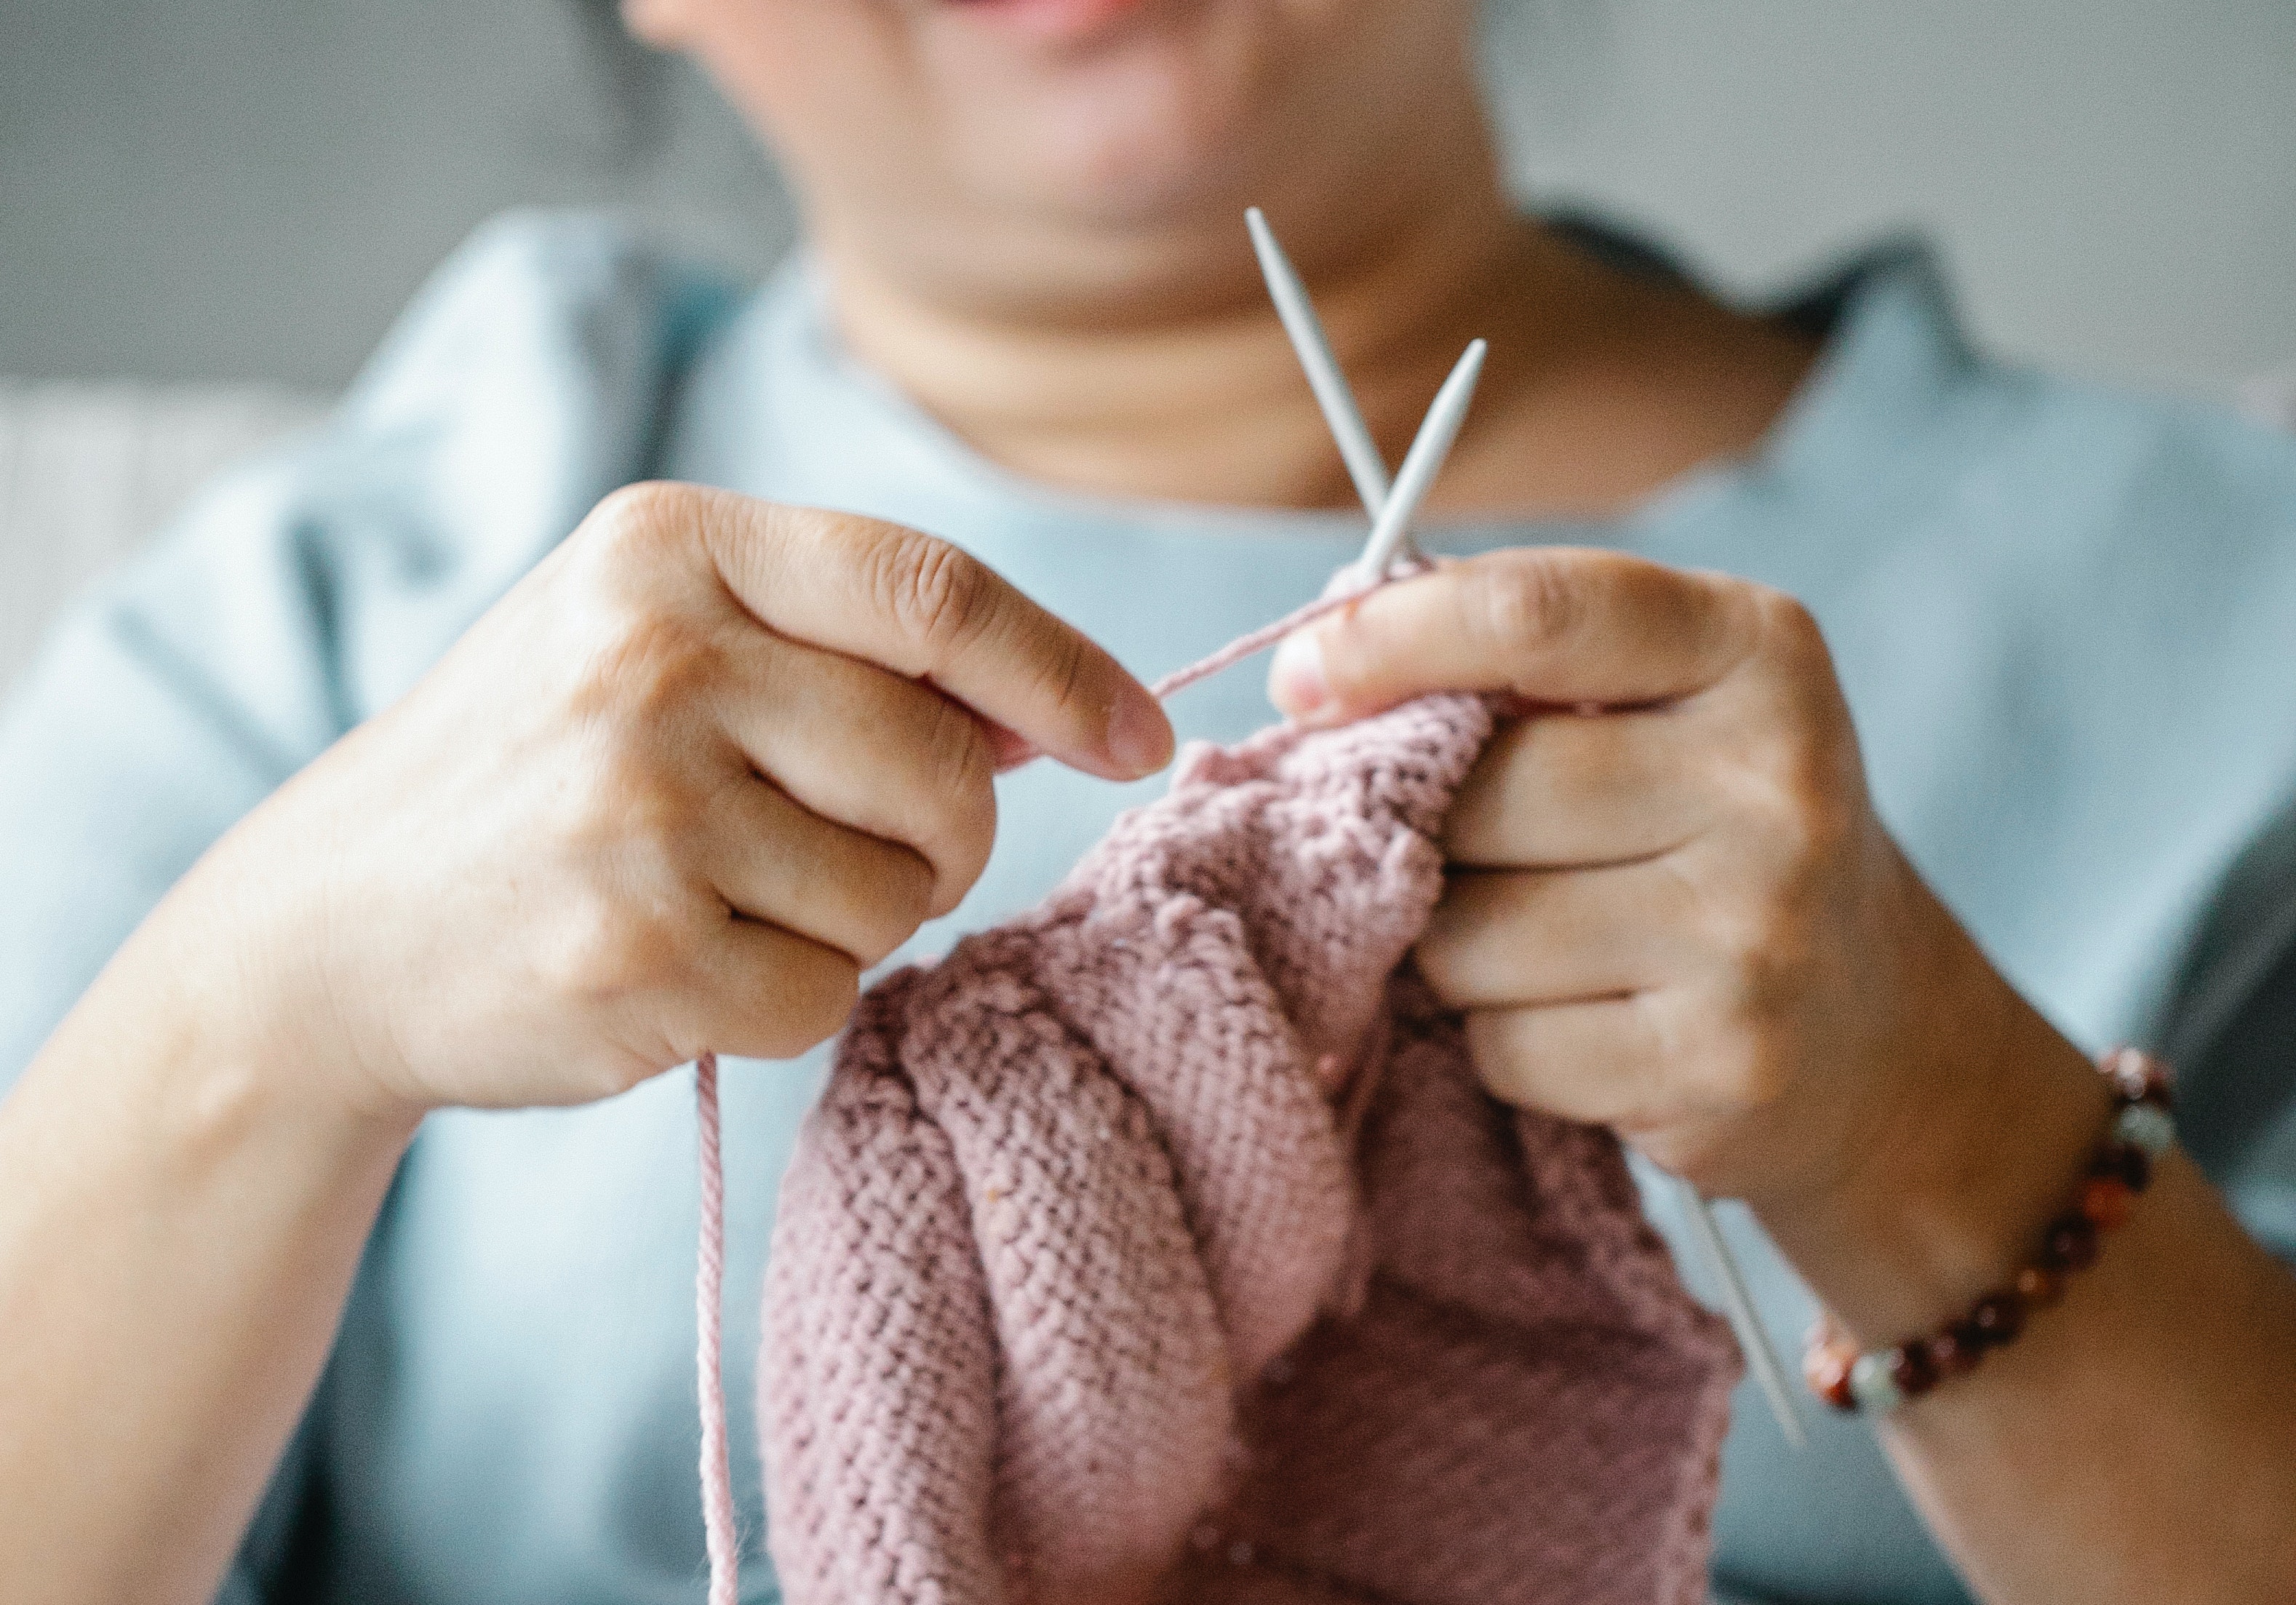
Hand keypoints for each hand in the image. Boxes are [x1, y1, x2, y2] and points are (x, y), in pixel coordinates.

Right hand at [163, 483, 1171, 1120]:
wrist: (332, 928)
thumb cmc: (536, 769)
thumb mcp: (654, 641)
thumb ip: (845, 648)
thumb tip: (1060, 709)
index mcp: (666, 551)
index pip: (935, 590)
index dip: (1065, 669)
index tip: (1135, 734)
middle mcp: (651, 665)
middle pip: (947, 762)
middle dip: (950, 829)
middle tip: (863, 847)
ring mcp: (638, 816)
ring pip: (903, 892)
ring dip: (863, 918)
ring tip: (735, 896)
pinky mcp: (636, 960)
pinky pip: (830, 995)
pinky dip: (793, 998)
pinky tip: (690, 964)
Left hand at [1266, 547, 2048, 1238]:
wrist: (1876, 1034)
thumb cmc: (1712, 835)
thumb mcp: (1665, 705)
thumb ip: (1518, 663)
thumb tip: (1316, 667)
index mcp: (1757, 649)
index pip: (1534, 614)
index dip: (1389, 638)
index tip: (1301, 678)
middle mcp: (1778, 780)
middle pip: (1483, 791)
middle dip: (1431, 831)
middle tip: (1471, 854)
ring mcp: (1759, 933)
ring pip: (1469, 934)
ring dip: (1457, 949)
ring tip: (1540, 942)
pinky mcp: (1723, 1066)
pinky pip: (1506, 1046)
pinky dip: (1504, 1041)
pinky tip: (1580, 1020)